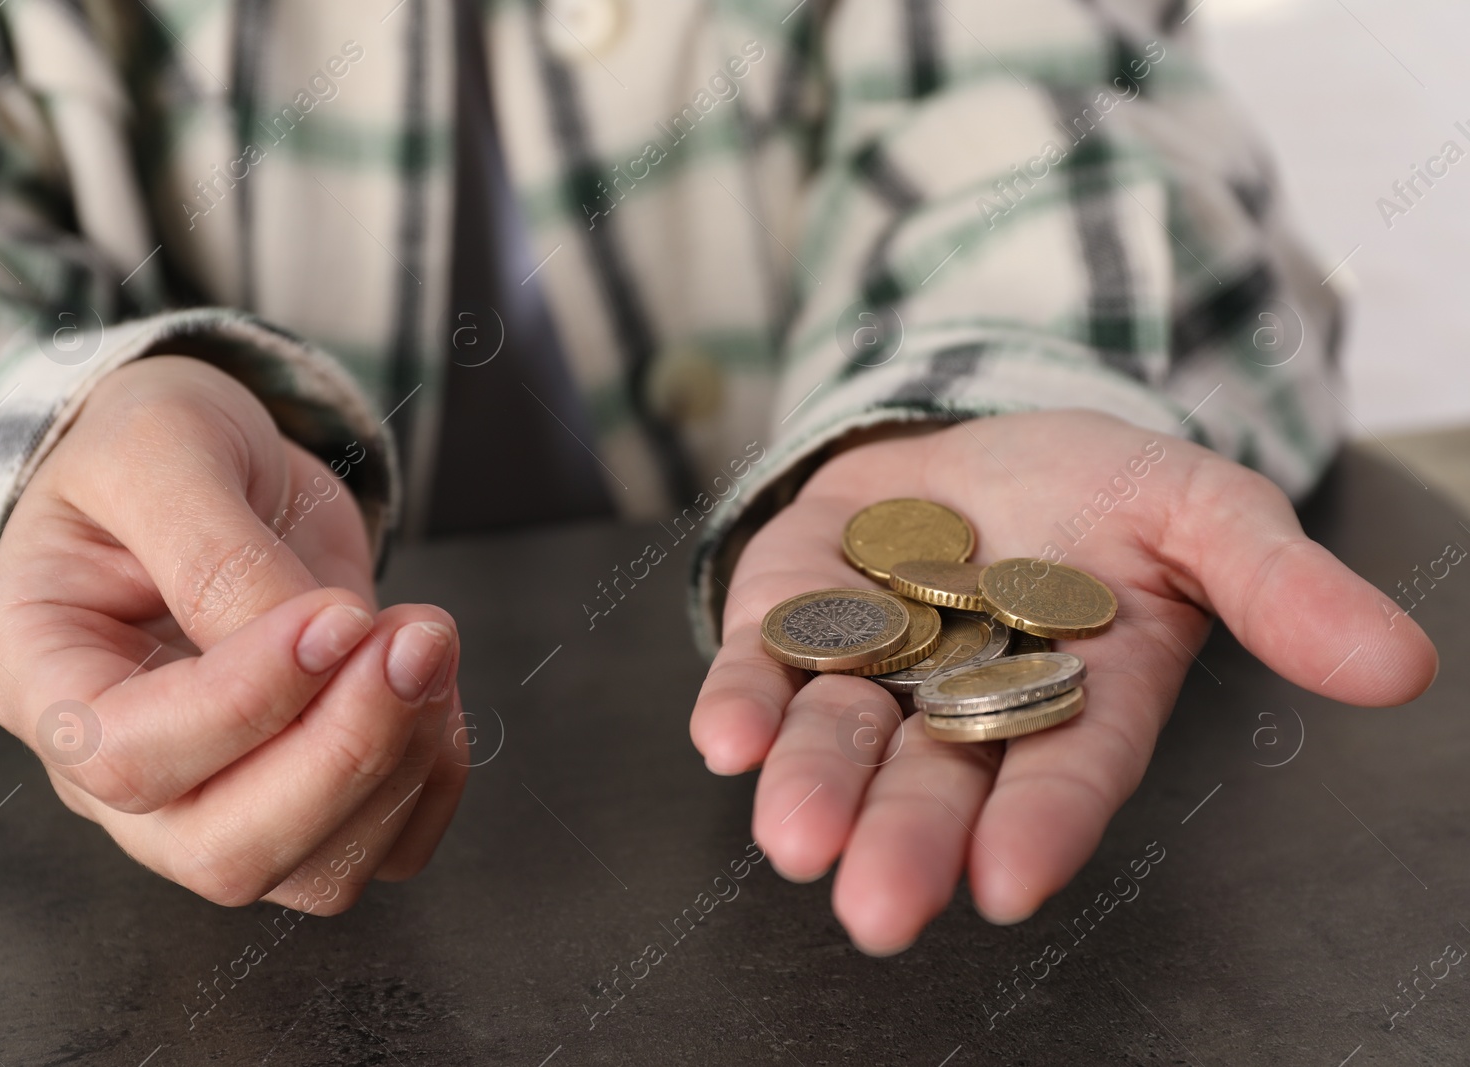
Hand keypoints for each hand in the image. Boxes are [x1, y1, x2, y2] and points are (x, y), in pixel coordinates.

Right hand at [0, 356, 467, 912]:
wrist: (211, 465)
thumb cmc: (154, 450)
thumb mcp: (160, 447)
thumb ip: (213, 545)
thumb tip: (312, 641)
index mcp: (45, 681)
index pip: (129, 754)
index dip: (248, 701)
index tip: (339, 614)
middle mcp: (118, 774)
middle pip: (224, 852)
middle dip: (346, 754)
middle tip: (417, 639)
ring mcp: (213, 801)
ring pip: (316, 873)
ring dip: (404, 764)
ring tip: (427, 640)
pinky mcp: (305, 800)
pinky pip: (384, 850)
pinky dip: (434, 780)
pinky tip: (434, 686)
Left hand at [691, 409, 1436, 952]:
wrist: (987, 428)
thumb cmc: (1105, 489)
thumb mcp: (1203, 510)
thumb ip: (1279, 585)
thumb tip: (1400, 666)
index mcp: (1073, 699)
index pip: (1060, 775)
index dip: (1040, 825)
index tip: (1010, 882)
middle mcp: (962, 704)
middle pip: (933, 781)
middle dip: (907, 840)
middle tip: (878, 907)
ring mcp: (870, 663)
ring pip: (836, 737)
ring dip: (811, 786)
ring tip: (794, 839)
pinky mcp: (793, 613)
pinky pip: (760, 663)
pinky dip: (739, 699)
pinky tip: (723, 738)